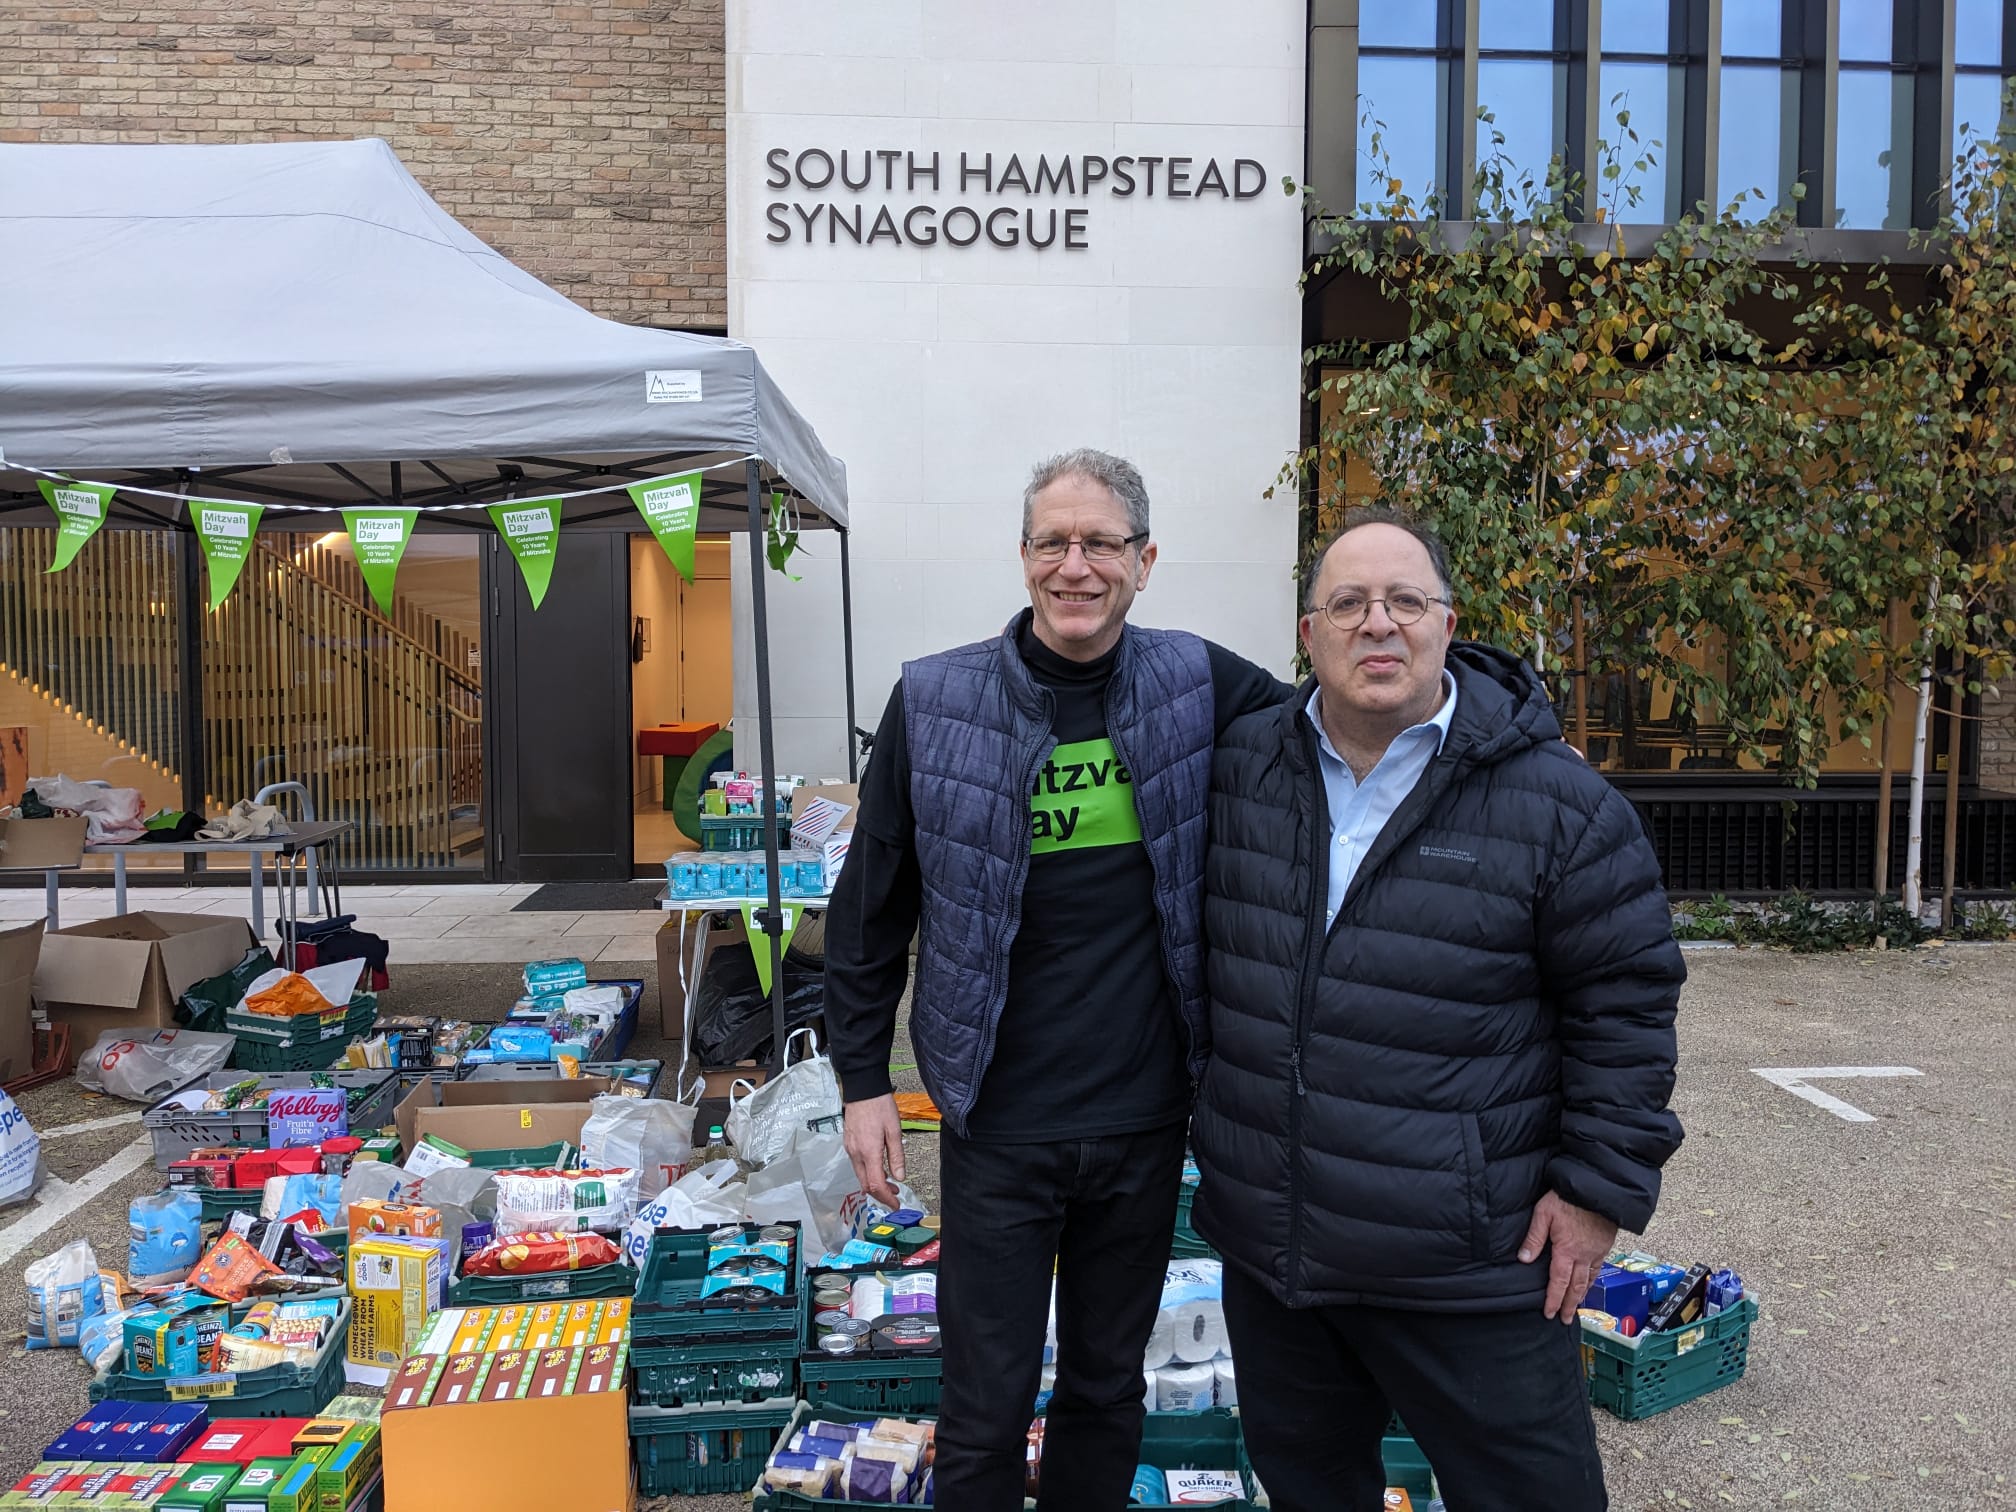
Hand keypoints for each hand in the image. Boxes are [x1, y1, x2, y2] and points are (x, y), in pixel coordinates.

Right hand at [843, 1094, 904, 1206]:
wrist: (863, 1089)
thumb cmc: (879, 1105)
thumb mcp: (894, 1131)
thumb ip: (897, 1156)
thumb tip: (899, 1176)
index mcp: (869, 1152)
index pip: (876, 1185)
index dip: (886, 1198)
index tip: (895, 1204)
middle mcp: (856, 1153)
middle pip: (865, 1184)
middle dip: (880, 1194)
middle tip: (894, 1195)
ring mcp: (850, 1148)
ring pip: (860, 1175)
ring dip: (874, 1183)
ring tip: (889, 1182)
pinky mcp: (849, 1143)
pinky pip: (857, 1165)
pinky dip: (868, 1172)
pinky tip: (878, 1167)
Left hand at [1518, 1191, 1618, 1323]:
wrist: (1597, 1188)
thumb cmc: (1567, 1198)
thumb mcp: (1544, 1213)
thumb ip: (1534, 1238)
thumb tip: (1523, 1259)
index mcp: (1566, 1251)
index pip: (1558, 1282)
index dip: (1553, 1300)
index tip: (1549, 1313)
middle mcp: (1583, 1256)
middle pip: (1576, 1287)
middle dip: (1569, 1305)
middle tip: (1565, 1319)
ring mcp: (1596, 1251)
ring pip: (1589, 1280)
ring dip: (1581, 1295)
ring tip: (1576, 1307)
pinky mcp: (1605, 1245)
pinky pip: (1598, 1268)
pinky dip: (1593, 1280)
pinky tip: (1589, 1283)